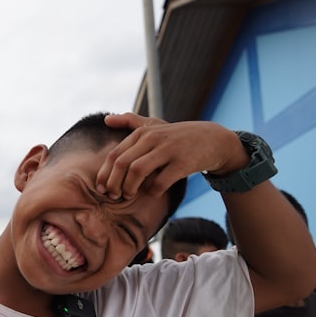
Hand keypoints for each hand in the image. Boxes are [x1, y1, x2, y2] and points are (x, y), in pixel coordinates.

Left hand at [98, 113, 248, 199]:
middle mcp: (153, 139)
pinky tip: (152, 193)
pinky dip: (152, 191)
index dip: (105, 174)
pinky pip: (161, 182)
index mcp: (143, 132)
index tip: (102, 189)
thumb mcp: (155, 125)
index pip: (114, 155)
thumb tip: (106, 120)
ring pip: (137, 171)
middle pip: (122, 164)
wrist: (213, 139)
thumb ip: (130, 121)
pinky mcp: (183, 162)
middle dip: (113, 184)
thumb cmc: (178, 136)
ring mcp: (169, 150)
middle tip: (113, 196)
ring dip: (129, 188)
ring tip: (128, 196)